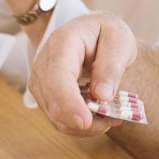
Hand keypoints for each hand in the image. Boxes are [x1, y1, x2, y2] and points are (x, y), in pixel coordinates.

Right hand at [28, 13, 136, 135]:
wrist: (91, 33)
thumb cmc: (105, 33)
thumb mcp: (119, 40)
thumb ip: (111, 67)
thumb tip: (102, 96)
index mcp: (61, 43)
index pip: (57, 76)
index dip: (68, 102)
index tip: (86, 122)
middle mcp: (43, 62)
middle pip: (52, 101)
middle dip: (83, 120)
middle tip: (116, 119)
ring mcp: (40, 80)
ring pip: (55, 115)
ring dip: (84, 125)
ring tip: (112, 116)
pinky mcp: (43, 94)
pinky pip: (58, 118)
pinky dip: (79, 125)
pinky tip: (99, 117)